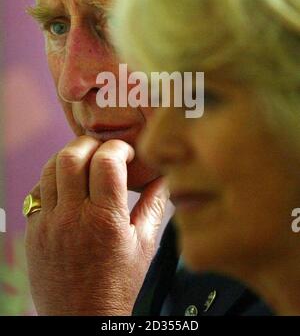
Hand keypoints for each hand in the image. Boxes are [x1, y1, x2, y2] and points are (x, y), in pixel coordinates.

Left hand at [25, 136, 168, 314]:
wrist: (83, 319)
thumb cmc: (118, 285)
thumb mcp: (144, 244)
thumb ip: (155, 205)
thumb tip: (166, 177)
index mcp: (105, 219)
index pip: (106, 161)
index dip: (119, 148)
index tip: (126, 154)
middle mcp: (73, 217)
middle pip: (71, 156)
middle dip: (89, 144)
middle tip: (102, 151)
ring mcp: (48, 224)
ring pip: (50, 169)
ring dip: (68, 158)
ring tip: (84, 164)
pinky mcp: (33, 232)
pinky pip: (37, 192)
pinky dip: (52, 181)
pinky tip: (67, 188)